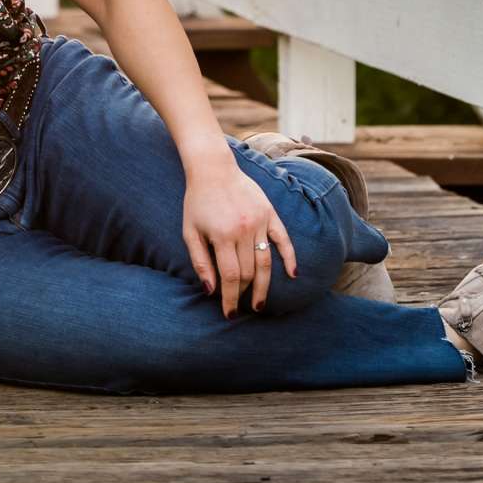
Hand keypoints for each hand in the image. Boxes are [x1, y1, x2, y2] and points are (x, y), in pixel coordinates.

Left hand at [181, 158, 296, 316]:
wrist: (213, 169)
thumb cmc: (197, 202)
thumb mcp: (190, 231)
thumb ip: (199, 261)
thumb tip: (210, 290)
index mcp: (222, 236)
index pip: (231, 277)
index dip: (230, 298)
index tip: (229, 312)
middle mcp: (244, 231)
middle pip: (250, 272)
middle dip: (245, 294)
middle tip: (242, 308)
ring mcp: (260, 222)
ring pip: (266, 262)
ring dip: (265, 286)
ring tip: (260, 304)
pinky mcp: (271, 214)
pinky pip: (284, 240)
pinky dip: (290, 258)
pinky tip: (292, 275)